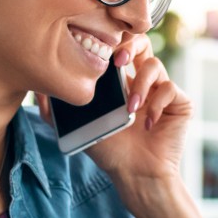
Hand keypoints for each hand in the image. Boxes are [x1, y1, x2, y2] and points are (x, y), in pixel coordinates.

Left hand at [36, 34, 191, 182]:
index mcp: (121, 81)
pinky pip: (170, 88)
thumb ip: (56, 111)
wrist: (136, 175)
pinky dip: (156, 103)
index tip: (99, 53)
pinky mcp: (179, 103)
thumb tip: (39, 89)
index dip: (111, 43)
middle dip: (130, 46)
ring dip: (140, 85)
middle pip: (142, 43)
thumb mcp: (79, 128)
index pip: (118, 48)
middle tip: (118, 61)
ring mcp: (161, 90)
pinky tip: (148, 124)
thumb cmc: (110, 152)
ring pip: (155, 65)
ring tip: (130, 108)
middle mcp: (142, 81)